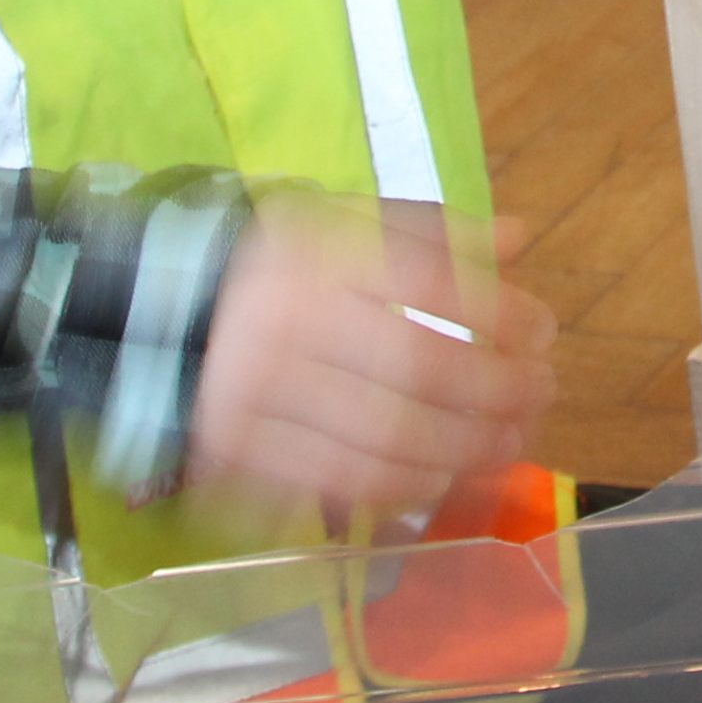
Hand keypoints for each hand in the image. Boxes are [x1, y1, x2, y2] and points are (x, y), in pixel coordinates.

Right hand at [188, 204, 554, 514]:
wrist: (156, 312)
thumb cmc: (274, 260)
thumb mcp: (344, 219)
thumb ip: (431, 230)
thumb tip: (520, 237)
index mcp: (316, 253)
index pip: (433, 286)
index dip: (503, 314)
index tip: (545, 331)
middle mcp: (285, 324)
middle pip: (420, 372)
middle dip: (499, 391)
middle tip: (543, 393)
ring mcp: (258, 397)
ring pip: (387, 440)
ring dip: (467, 449)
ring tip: (511, 440)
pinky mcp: (241, 454)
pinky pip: (341, 483)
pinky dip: (407, 483)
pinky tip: (445, 471)